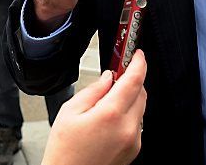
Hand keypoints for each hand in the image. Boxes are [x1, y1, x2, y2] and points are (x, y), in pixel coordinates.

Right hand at [42, 49, 146, 164]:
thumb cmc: (65, 152)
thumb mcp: (70, 112)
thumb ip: (93, 90)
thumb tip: (107, 77)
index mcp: (111, 115)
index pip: (134, 80)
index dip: (139, 63)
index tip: (137, 54)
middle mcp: (127, 128)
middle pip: (141, 93)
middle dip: (132, 80)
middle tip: (117, 75)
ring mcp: (133, 141)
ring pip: (140, 108)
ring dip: (130, 98)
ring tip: (107, 101)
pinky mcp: (133, 150)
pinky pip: (136, 124)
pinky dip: (128, 114)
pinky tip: (109, 119)